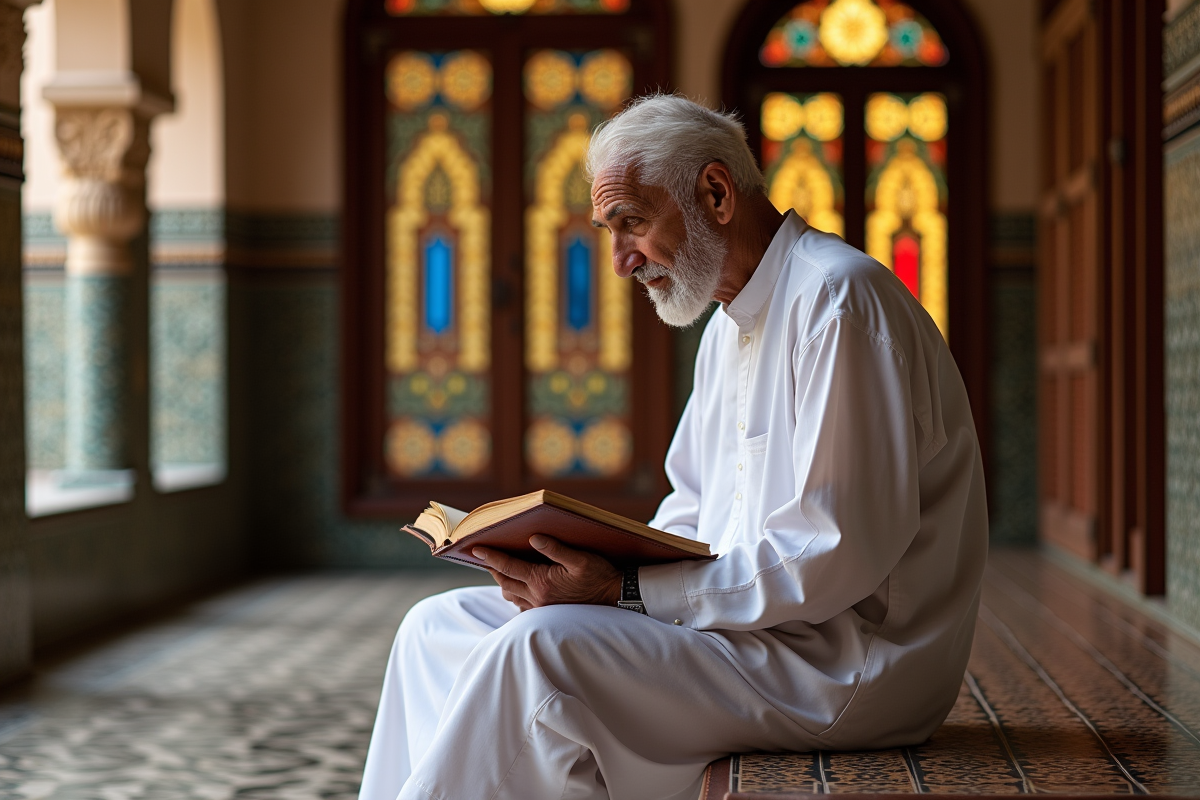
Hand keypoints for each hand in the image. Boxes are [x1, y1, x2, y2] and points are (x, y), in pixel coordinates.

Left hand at [473, 535, 621, 611]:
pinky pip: (522, 606)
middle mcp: (537, 597)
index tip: (474, 548)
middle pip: (504, 582)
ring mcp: (541, 608)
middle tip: (486, 556)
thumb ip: (555, 548)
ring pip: (511, 595)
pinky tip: (519, 587)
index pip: (508, 567)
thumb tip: (532, 538)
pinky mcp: (547, 614)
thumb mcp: (580, 558)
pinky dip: (516, 595)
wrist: (614, 598)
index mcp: (541, 581)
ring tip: (501, 570)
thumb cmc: (599, 575)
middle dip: (493, 569)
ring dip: (504, 582)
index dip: (490, 557)